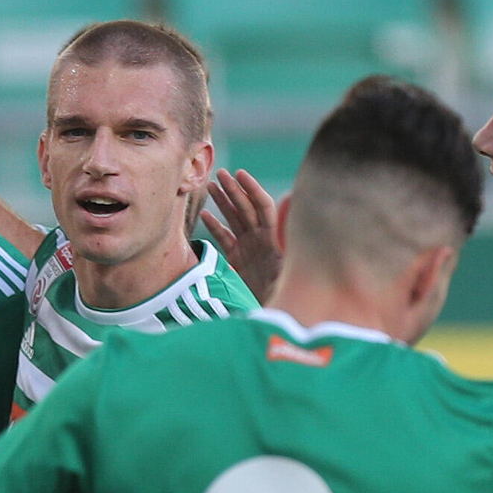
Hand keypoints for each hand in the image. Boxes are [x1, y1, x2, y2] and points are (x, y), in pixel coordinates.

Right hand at [200, 168, 282, 301]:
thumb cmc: (283, 295)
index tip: (240, 174)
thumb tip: (287, 212)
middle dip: (234, 190)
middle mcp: (261, 240)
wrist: (274, 318)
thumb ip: (284, 244)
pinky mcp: (238, 261)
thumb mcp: (286, 270)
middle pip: (247, 209)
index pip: (263, 206)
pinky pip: (225, 239)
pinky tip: (204, 215)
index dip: (252, 189)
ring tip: (211, 186)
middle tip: (219, 174)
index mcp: (273, 238)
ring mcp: (249, 249)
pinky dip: (215, 227)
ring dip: (223, 202)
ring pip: (235, 220)